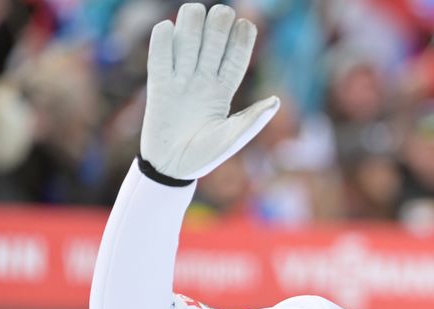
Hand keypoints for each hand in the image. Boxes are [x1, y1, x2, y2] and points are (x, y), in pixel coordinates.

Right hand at [140, 3, 278, 180]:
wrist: (172, 168)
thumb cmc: (205, 156)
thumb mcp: (232, 139)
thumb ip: (252, 120)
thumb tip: (275, 102)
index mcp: (224, 90)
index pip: (236, 58)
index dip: (241, 40)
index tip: (246, 24)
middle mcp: (203, 80)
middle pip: (212, 43)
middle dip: (217, 26)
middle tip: (222, 13)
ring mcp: (180, 81)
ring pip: (187, 44)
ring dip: (191, 25)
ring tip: (195, 11)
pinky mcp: (158, 86)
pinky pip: (159, 58)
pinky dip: (163, 41)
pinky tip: (168, 27)